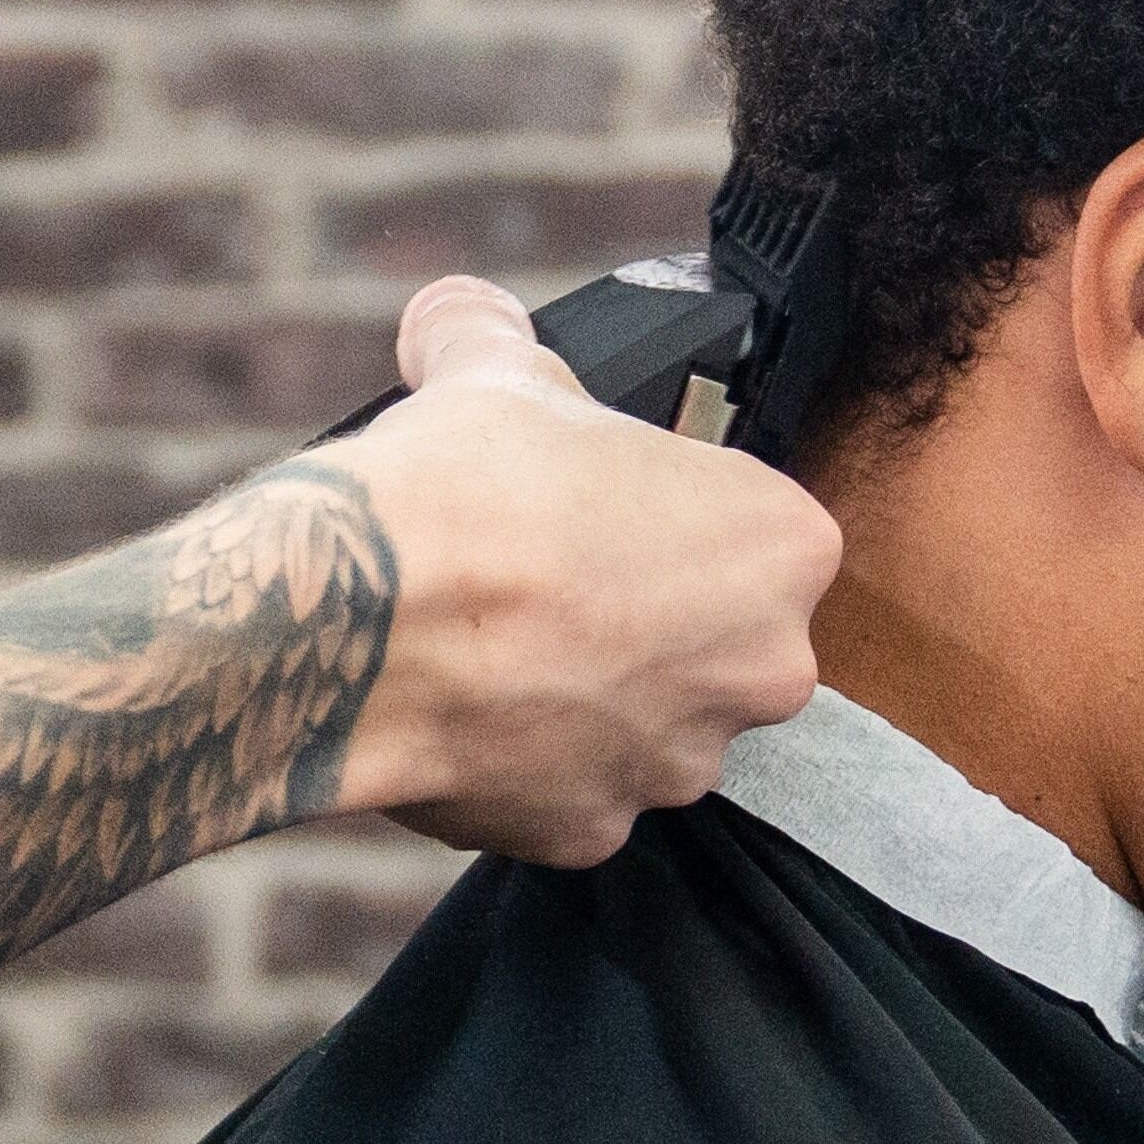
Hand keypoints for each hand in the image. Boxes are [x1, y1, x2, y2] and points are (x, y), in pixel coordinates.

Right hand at [327, 276, 837, 865]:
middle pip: (715, 636)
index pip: (750, 528)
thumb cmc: (462, 489)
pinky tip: (467, 708)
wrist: (359, 619)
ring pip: (648, 720)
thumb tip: (457, 309)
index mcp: (784, 545)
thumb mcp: (496, 372)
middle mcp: (766, 667)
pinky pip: (573, 791)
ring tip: (496, 641)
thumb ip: (495, 334)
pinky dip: (527, 762)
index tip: (603, 509)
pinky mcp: (594, 833)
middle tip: (548, 578)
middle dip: (642, 614)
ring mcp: (681, 760)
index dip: (670, 514)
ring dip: (589, 691)